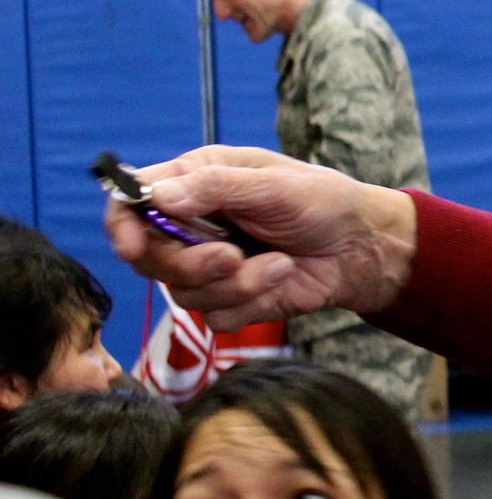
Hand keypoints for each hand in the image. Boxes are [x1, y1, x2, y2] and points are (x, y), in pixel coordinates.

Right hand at [103, 145, 417, 331]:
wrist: (363, 247)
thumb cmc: (324, 201)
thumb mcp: (274, 185)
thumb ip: (216, 188)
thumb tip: (159, 196)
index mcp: (196, 182)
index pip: (132, 203)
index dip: (121, 225)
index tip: (131, 246)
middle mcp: (193, 225)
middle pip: (149, 258)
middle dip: (190, 264)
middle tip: (231, 256)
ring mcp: (209, 265)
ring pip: (182, 293)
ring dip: (235, 284)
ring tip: (280, 262)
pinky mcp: (231, 299)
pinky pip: (215, 316)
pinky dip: (252, 301)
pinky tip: (283, 276)